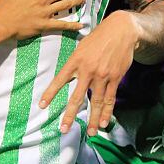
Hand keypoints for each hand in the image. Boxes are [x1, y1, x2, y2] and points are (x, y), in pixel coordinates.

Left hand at [38, 10, 139, 135]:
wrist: (122, 30)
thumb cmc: (99, 37)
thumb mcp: (82, 46)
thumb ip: (75, 63)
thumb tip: (70, 76)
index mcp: (76, 61)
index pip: (60, 80)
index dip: (50, 93)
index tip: (42, 105)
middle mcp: (88, 70)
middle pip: (77, 97)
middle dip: (69, 115)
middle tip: (64, 129)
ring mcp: (103, 75)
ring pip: (97, 102)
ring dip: (93, 119)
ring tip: (91, 132)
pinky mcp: (115, 77)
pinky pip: (110, 98)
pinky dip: (108, 111)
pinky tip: (104, 122)